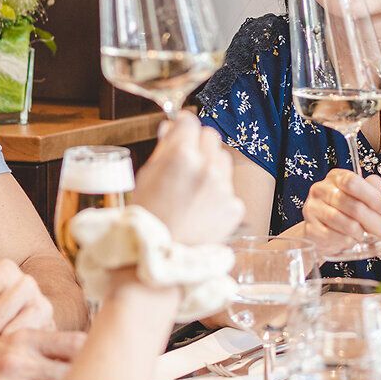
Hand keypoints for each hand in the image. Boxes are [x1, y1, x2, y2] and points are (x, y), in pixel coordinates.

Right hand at [132, 112, 242, 245]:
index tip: (179, 130)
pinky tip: (201, 207)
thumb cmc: (146, 218)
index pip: (189, 121)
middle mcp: (207, 167)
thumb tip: (171, 128)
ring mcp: (224, 188)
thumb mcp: (145, 176)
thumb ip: (163, 149)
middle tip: (184, 160)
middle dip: (197, 143)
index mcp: (181, 156)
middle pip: (210, 136)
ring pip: (223, 159)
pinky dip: (217, 192)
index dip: (181, 125)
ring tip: (192, 187)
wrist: (160, 258)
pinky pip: (228, 187)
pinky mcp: (235, 206)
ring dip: (210, 165)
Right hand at [303, 168, 380, 254]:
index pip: (353, 182)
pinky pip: (333, 236)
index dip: (373, 197)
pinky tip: (350, 240)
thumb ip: (370, 189)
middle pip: (351, 205)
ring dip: (359, 232)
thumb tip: (377, 184)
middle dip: (372, 220)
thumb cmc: (343, 211)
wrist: (321, 232)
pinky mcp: (310, 228)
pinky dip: (346, 241)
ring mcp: (312, 209)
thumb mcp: (359, 197)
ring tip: (364, 235)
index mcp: (335, 177)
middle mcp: (320, 189)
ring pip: (343, 222)